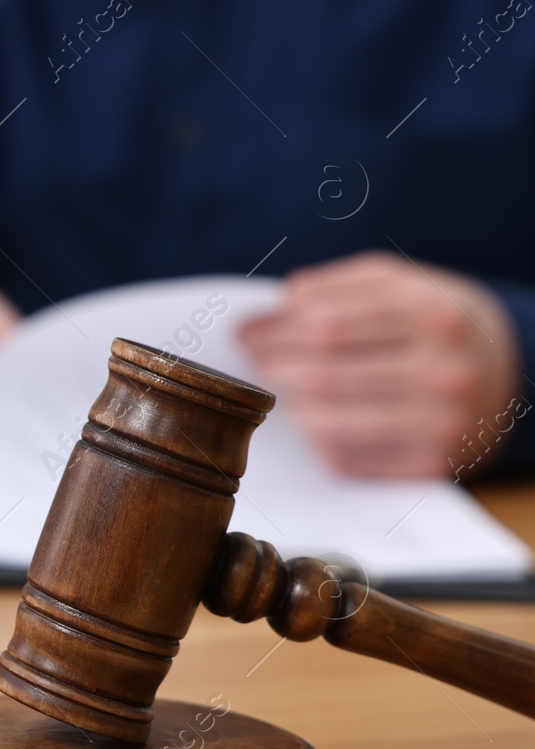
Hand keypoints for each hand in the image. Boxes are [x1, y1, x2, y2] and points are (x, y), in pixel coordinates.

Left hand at [239, 251, 519, 478]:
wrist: (504, 369)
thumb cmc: (432, 319)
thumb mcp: (397, 282)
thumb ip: (335, 287)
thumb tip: (277, 308)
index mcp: (435, 315)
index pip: (327, 326)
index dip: (274, 331)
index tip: (244, 332)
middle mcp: (444, 372)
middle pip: (324, 375)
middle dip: (272, 367)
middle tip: (250, 361)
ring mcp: (441, 424)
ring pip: (329, 423)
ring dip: (286, 406)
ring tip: (272, 389)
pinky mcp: (430, 466)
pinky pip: (348, 460)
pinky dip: (315, 441)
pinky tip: (307, 420)